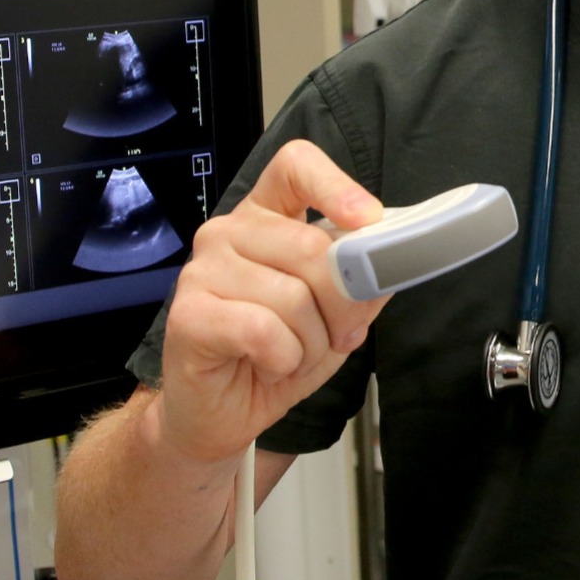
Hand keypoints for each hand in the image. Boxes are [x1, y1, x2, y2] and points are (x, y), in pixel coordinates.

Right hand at [150, 139, 385, 467]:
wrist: (221, 414)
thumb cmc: (275, 356)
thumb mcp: (334, 316)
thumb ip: (360, 281)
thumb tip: (391, 258)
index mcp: (265, 217)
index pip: (295, 166)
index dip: (336, 186)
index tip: (369, 220)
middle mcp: (229, 232)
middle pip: (311, 246)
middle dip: (343, 303)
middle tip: (340, 335)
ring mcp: (203, 269)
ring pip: (292, 296)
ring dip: (310, 342)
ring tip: (291, 355)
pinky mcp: (188, 313)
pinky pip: (264, 330)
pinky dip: (283, 358)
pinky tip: (267, 365)